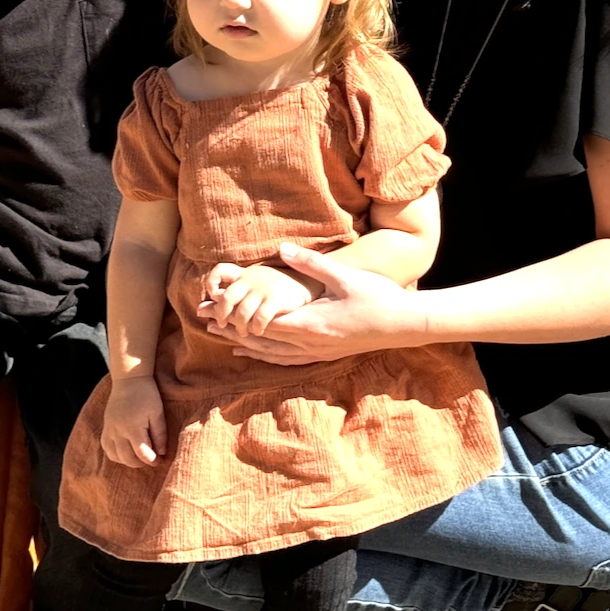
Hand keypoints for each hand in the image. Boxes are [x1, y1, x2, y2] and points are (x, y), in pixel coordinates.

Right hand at [101, 375, 166, 467]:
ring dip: (128, 461)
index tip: (161, 459)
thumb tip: (162, 453)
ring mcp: (109, 430)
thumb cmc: (146, 394)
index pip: (142, 454)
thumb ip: (160, 434)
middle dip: (141, 462)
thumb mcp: (157, 412)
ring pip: (115, 456)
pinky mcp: (105, 427)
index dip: (153, 460)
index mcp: (132, 427)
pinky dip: (116, 454)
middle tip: (152, 457)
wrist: (129, 379)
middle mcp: (118, 431)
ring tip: (140, 454)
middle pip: (127, 459)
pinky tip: (126, 451)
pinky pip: (106, 448)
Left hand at [203, 243, 424, 364]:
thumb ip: (311, 264)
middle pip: (261, 341)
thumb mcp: (343, 276)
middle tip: (205, 322)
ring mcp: (318, 352)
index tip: (213, 308)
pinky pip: (289, 360)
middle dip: (232, 331)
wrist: (404, 324)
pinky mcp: (326, 354)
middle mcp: (309, 344)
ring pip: (272, 354)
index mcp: (310, 324)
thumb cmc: (377, 297)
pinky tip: (259, 354)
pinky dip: (268, 357)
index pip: (262, 323)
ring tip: (223, 339)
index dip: (234, 316)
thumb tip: (281, 249)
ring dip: (247, 345)